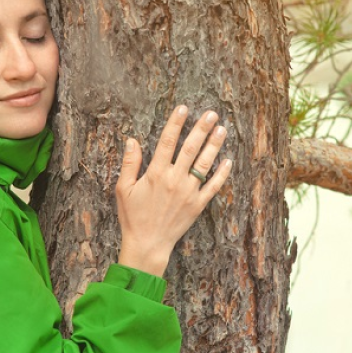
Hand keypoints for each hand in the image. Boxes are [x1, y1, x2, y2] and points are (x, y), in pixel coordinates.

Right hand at [115, 105, 231, 275]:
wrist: (148, 244)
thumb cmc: (133, 217)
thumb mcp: (123, 189)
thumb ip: (129, 163)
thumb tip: (131, 140)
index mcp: (155, 174)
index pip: (167, 142)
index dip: (176, 123)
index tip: (183, 108)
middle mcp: (174, 180)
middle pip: (190, 148)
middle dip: (201, 128)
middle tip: (211, 113)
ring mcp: (188, 192)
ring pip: (204, 163)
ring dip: (214, 145)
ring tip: (222, 129)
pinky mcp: (198, 205)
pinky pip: (213, 186)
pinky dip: (222, 173)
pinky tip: (228, 160)